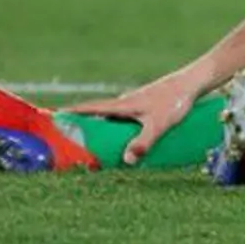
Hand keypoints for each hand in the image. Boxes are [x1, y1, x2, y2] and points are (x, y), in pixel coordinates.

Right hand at [64, 73, 201, 164]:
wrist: (193, 83)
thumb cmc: (175, 101)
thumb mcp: (159, 125)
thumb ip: (143, 143)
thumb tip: (127, 161)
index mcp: (122, 104)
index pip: (89, 108)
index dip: (71, 113)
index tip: (51, 116)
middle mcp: (124, 102)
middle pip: (97, 115)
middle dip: (82, 126)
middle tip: (67, 140)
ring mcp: (134, 103)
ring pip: (110, 118)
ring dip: (99, 128)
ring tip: (90, 146)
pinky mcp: (144, 106)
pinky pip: (122, 119)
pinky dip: (115, 128)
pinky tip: (120, 139)